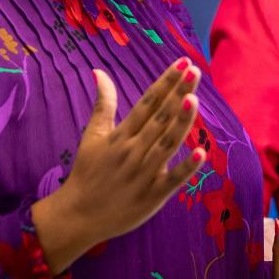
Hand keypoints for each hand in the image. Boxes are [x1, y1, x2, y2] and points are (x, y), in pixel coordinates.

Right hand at [31, 58, 204, 273]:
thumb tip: (99, 71)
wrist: (77, 216)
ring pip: (166, 144)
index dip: (165, 82)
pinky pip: (172, 180)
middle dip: (177, 94)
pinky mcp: (152, 196)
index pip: (147, 103)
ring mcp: (143, 173)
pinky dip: (186, 168)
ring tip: (194, 98)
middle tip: (194, 72)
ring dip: (180, 122)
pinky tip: (202, 153)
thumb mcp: (93, 135)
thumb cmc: (88, 172)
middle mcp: (133, 151)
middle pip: (159, 118)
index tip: (181, 63)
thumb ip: (103, 104)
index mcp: (120, 135)